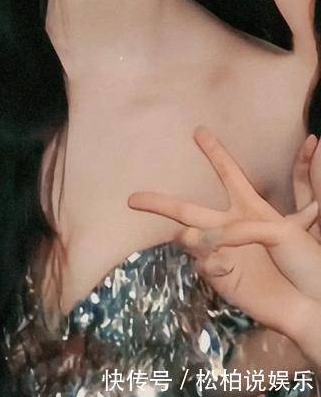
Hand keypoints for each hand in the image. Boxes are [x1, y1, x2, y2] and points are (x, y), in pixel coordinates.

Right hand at [128, 127, 320, 335]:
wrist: (312, 304)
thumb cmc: (306, 263)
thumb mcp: (281, 231)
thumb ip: (242, 228)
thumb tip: (208, 241)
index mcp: (250, 208)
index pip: (229, 173)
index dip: (215, 152)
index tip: (199, 130)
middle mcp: (231, 228)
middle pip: (187, 209)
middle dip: (158, 202)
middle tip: (131, 199)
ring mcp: (223, 253)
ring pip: (191, 238)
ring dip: (196, 237)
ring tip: (211, 243)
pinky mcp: (222, 279)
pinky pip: (203, 264)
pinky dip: (212, 262)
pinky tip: (226, 266)